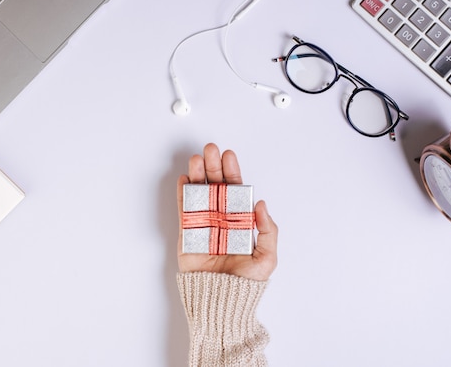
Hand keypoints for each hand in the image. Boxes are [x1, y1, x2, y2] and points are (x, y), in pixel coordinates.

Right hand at [177, 143, 277, 281]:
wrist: (221, 301)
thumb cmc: (245, 283)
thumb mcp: (267, 257)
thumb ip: (267, 230)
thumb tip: (261, 204)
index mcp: (239, 222)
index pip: (235, 191)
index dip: (232, 172)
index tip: (229, 156)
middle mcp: (221, 220)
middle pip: (216, 187)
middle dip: (212, 167)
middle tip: (209, 149)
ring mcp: (203, 226)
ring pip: (199, 194)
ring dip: (196, 176)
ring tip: (195, 159)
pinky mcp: (187, 235)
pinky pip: (184, 211)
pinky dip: (183, 195)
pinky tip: (183, 179)